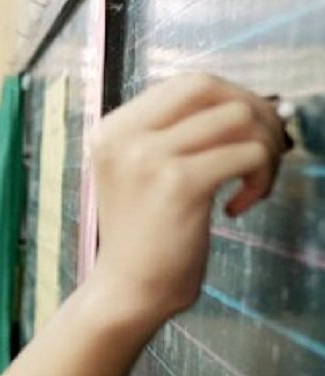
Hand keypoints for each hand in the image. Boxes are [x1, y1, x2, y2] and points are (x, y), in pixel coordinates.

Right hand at [90, 74, 285, 324]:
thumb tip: (244, 103)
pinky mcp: (179, 183)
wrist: (128, 291)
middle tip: (262, 150)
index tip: (243, 132)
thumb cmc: (143, 238)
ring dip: (263, 148)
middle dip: (251, 111)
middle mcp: (125, 137)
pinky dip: (260, 178)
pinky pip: (249, 155)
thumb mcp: (139, 173)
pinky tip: (239, 206)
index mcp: (112, 131)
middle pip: (210, 87)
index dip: (229, 98)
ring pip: (239, 117)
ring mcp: (149, 158)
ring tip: (251, 183)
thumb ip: (172, 135)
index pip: (186, 84)